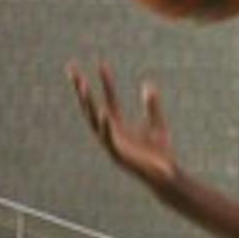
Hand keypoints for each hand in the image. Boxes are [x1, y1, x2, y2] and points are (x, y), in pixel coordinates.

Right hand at [67, 61, 179, 188]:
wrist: (166, 175)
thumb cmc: (160, 153)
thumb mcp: (157, 123)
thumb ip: (152, 105)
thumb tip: (147, 83)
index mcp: (119, 125)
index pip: (109, 98)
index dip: (106, 81)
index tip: (101, 63)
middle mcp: (111, 132)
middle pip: (92, 106)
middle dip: (82, 88)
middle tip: (72, 68)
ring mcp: (112, 143)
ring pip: (94, 120)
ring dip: (88, 103)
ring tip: (84, 85)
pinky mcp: (118, 155)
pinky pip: (108, 138)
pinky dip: (105, 126)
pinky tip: (104, 111)